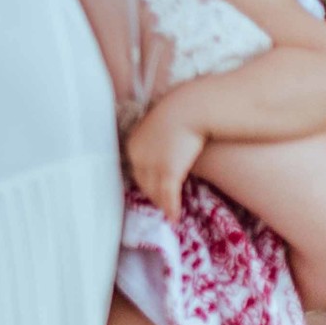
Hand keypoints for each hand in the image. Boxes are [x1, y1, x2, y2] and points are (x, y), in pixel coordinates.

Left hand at [126, 92, 207, 222]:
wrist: (191, 107)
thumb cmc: (181, 110)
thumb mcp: (161, 122)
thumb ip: (159, 135)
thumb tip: (165, 141)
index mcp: (134, 142)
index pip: (136, 169)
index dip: (145, 182)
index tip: (152, 190)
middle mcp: (138, 155)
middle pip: (143, 182)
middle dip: (152, 196)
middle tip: (160, 206)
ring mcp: (153, 164)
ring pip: (155, 191)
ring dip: (162, 205)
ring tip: (168, 214)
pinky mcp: (169, 170)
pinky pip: (168, 195)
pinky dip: (171, 208)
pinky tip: (175, 217)